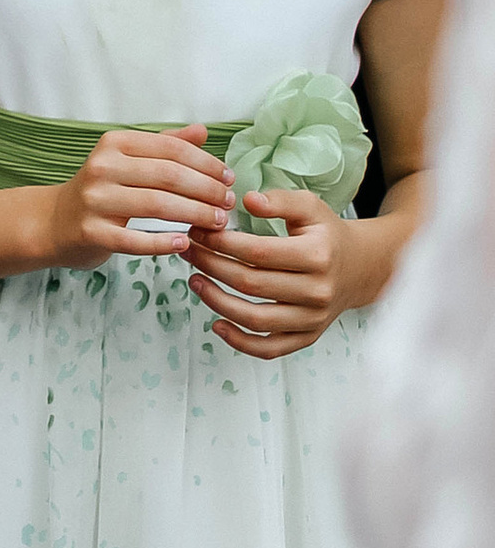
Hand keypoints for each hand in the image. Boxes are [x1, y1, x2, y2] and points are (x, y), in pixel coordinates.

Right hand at [40, 124, 235, 266]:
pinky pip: (134, 240)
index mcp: (114, 143)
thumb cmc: (101, 189)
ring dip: (194, 214)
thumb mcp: (127, 160)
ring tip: (217, 223)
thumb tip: (203, 131)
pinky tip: (184, 243)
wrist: (54, 222)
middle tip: (229, 203)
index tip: (229, 178)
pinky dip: (162, 243)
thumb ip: (165, 145)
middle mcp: (102, 167)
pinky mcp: (91, 232)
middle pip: (168, 176)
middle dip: (207, 190)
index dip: (206, 163)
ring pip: (156, 205)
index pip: (171, 148)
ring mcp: (94, 200)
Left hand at [188, 187, 361, 359]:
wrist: (359, 267)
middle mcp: (317, 290)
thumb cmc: (326, 234)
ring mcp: (313, 318)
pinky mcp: (308, 336)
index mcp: (318, 255)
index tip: (198, 232)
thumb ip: (279, 200)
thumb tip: (248, 199)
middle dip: (211, 266)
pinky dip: (240, 342)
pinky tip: (216, 325)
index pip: (258, 252)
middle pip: (252, 284)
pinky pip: (270, 348)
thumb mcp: (310, 207)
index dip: (221, 243)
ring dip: (218, 303)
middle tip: (188, 252)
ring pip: (257, 320)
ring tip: (195, 281)